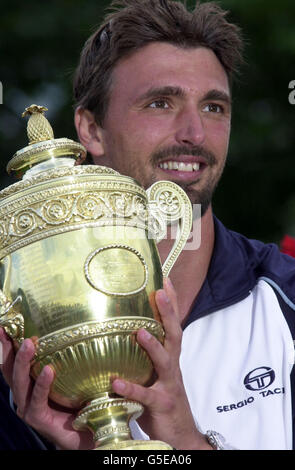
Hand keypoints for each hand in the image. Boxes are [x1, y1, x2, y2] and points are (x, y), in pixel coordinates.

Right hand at [0, 327, 93, 449]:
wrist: (85, 432)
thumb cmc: (78, 401)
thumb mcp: (71, 375)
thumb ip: (69, 356)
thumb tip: (78, 326)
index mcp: (28, 382)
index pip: (12, 359)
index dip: (7, 343)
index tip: (4, 324)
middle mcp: (24, 393)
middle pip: (9, 369)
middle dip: (8, 348)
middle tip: (9, 329)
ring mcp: (28, 407)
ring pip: (19, 383)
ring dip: (23, 362)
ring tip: (29, 344)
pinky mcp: (37, 418)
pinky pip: (37, 399)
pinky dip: (41, 385)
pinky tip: (48, 371)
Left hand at [112, 278, 211, 449]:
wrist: (182, 434)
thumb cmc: (164, 399)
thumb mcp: (157, 374)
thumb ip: (147, 355)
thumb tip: (128, 331)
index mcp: (170, 357)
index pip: (172, 324)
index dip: (171, 302)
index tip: (165, 278)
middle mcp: (173, 366)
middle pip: (174, 335)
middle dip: (168, 312)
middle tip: (160, 292)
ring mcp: (169, 385)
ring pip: (165, 362)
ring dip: (153, 346)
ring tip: (138, 331)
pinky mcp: (162, 406)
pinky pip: (146, 397)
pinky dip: (132, 389)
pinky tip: (117, 383)